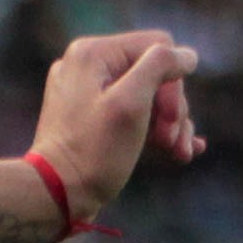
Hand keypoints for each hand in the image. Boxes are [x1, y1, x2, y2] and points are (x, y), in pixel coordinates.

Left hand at [26, 29, 206, 222]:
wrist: (55, 196)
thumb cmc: (94, 151)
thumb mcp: (132, 103)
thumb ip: (160, 66)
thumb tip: (188, 55)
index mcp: (93, 53)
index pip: (158, 46)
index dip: (174, 82)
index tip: (172, 119)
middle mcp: (86, 65)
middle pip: (153, 72)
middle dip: (172, 109)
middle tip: (175, 143)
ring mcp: (86, 91)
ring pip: (146, 95)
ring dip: (170, 124)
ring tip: (180, 152)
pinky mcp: (90, 117)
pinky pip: (131, 113)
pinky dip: (155, 130)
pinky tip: (180, 150)